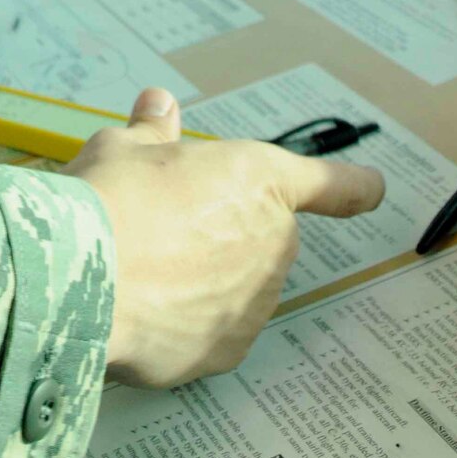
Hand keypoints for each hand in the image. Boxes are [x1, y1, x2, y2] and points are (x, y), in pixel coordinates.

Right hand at [63, 87, 384, 387]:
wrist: (84, 278)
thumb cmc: (110, 197)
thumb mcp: (124, 146)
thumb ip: (152, 132)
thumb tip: (160, 105)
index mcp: (258, 178)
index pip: (328, 182)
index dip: (352, 185)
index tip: (373, 188)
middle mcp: (273, 242)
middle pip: (262, 234)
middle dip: (224, 229)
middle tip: (162, 222)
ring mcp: (254, 304)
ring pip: (237, 285)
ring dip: (205, 276)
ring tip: (140, 267)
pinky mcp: (226, 353)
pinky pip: (210, 329)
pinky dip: (185, 321)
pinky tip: (141, 307)